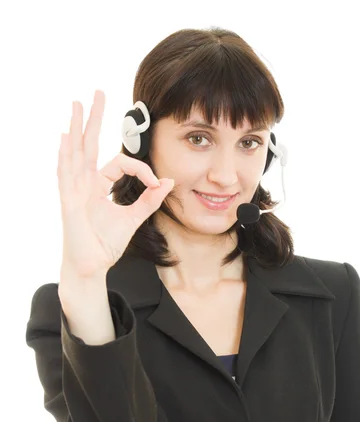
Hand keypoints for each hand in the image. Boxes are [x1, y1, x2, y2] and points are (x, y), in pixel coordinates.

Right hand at [57, 89, 173, 279]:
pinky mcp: (70, 203)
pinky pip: (67, 175)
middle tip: (97, 93)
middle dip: (93, 119)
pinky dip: (66, 156)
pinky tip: (66, 137)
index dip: (142, 169)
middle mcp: (84, 184)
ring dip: (77, 128)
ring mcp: (75, 191)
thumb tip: (169, 182)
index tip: (157, 182)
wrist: (92, 267)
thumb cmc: (105, 244)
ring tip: (77, 105)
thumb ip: (150, 200)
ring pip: (75, 153)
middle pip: (89, 144)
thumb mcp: (133, 218)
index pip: (121, 163)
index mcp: (98, 186)